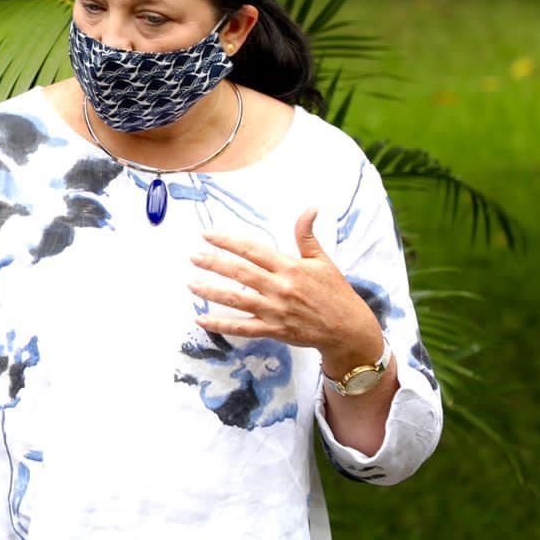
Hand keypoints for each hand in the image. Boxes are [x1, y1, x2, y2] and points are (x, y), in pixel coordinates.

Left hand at [188, 209, 383, 372]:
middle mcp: (280, 287)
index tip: (208, 236)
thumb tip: (309, 209)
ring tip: (191, 284)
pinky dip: (221, 324)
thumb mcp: (323, 261)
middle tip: (194, 257)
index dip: (229, 242)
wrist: (348, 328)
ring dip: (211, 291)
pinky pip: (242, 328)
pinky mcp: (273, 330)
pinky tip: (201, 320)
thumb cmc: (335, 292)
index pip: (253, 250)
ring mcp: (275, 310)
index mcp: (290, 267)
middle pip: (240, 272)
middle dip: (214, 263)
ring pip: (237, 299)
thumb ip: (307, 236)